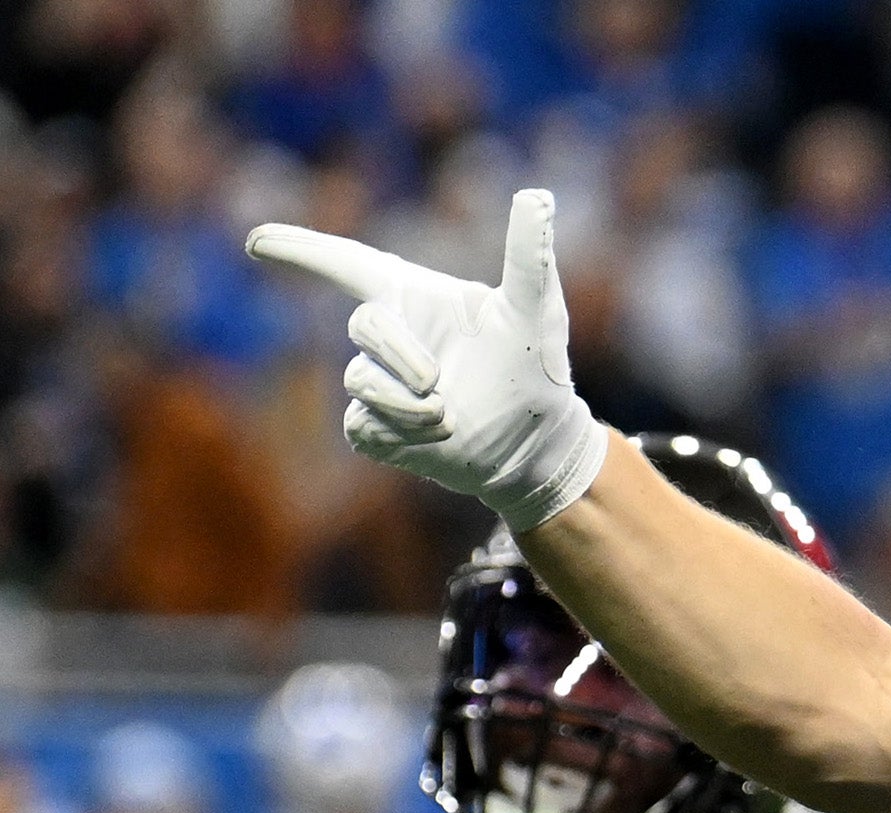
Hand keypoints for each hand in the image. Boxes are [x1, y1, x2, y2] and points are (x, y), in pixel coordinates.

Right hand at [245, 189, 608, 531]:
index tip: (257, 241)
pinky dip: (402, 434)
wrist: (537, 443)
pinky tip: (436, 435)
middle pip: (364, 327)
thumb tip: (537, 197)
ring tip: (451, 415)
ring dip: (410, 404)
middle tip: (441, 382)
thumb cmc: (535, 366)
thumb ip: (528, 255)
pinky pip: (363, 426)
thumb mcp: (536, 310)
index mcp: (415, 296)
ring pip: (361, 382)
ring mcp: (379, 381)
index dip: (303, 249)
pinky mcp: (375, 428)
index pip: (347, 263)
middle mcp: (390, 335)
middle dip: (402, 355)